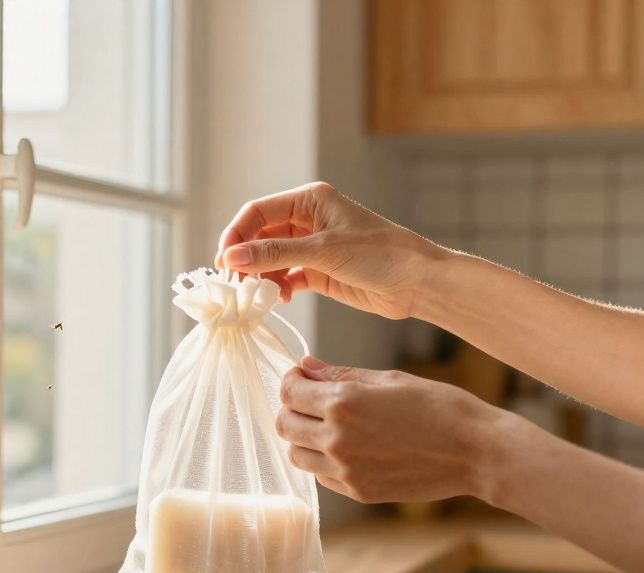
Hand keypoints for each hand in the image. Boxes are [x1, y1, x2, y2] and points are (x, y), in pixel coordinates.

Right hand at [215, 181, 446, 318]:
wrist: (418, 283)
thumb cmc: (380, 254)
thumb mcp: (323, 251)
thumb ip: (276, 255)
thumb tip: (232, 257)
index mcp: (310, 200)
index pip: (258, 212)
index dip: (237, 235)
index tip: (225, 262)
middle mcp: (308, 220)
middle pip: (260, 236)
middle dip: (247, 259)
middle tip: (236, 284)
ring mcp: (312, 247)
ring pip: (271, 259)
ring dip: (261, 277)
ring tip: (259, 296)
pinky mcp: (319, 272)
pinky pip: (286, 277)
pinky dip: (278, 289)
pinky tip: (280, 300)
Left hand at [274, 355, 514, 503]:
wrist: (475, 452)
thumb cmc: (439, 406)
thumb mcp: (390, 379)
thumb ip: (342, 375)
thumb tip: (307, 367)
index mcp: (343, 403)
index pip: (289, 392)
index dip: (291, 381)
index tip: (301, 378)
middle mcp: (337, 439)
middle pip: (285, 425)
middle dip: (292, 409)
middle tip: (312, 401)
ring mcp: (346, 470)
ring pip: (297, 454)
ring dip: (304, 438)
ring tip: (329, 426)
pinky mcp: (358, 492)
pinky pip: (322, 475)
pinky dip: (324, 461)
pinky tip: (349, 448)